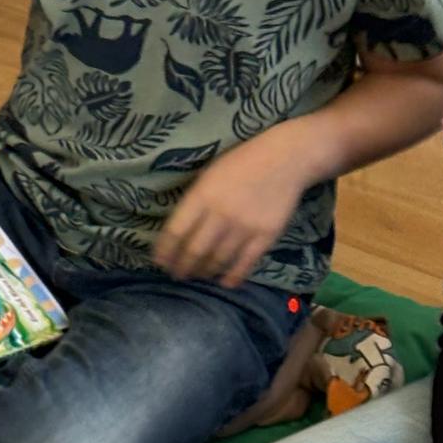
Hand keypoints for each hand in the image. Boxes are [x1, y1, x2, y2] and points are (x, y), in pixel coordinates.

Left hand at [152, 125, 311, 284]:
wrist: (284, 159)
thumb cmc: (240, 163)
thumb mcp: (208, 174)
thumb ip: (194, 201)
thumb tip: (178, 230)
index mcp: (202, 196)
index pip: (175, 231)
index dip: (164, 251)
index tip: (159, 262)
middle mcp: (220, 214)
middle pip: (194, 250)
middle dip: (182, 267)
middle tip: (177, 274)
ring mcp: (244, 227)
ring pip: (218, 260)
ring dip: (204, 271)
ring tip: (198, 275)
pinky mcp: (265, 236)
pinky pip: (245, 263)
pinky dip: (233, 276)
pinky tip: (224, 282)